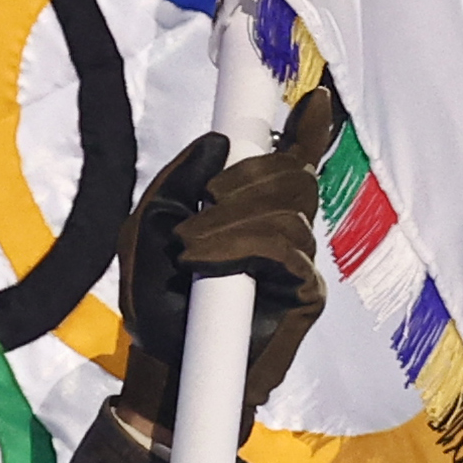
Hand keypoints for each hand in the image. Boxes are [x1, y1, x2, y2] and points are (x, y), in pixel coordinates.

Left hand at [116, 87, 332, 438]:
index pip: (291, 162)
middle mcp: (283, 228)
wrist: (163, 362)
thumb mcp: (147, 227)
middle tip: (207, 198)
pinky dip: (241, 246)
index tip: (315, 100)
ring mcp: (298, 261)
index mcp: (250, 208)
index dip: (309, 131)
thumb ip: (176, 182)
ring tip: (187, 248)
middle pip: (295, 176)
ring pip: (287, 211)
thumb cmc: (157, 297)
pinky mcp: (305, 294)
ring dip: (230, 221)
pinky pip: (286, 250)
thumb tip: (218, 141)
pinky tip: (204, 261)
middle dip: (249, 176)